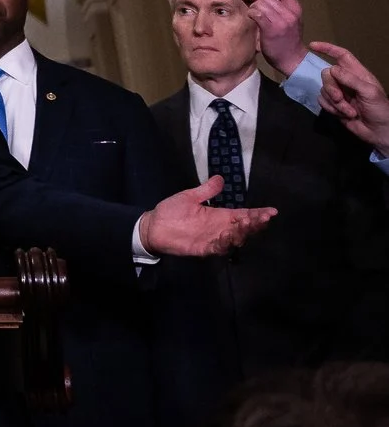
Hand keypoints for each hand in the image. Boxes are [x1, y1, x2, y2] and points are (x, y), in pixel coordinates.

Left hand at [139, 174, 275, 256]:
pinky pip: (218, 248)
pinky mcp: (203, 248)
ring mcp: (213, 239)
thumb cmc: (172, 211)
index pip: (244, 214)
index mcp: (220, 215)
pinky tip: (229, 236)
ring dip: (243, 232)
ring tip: (249, 224)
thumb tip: (220, 178)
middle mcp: (221, 228)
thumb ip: (206, 190)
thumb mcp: (189, 197)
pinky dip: (224, 243)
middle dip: (255, 223)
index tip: (272, 211)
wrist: (153, 225)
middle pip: (244, 227)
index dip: (258, 214)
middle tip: (263, 218)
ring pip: (234, 238)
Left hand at [241, 0, 306, 76]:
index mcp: (295, 8)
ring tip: (245, 8)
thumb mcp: (288, 20)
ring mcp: (282, 21)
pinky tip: (249, 16)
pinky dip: (250, 12)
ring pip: (260, 3)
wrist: (293, 59)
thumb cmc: (287, 40)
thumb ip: (278, 8)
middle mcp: (290, 12)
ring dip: (249, 4)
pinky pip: (256, 13)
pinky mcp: (272, 29)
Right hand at [312, 41, 388, 149]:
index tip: (313, 46)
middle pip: (327, 74)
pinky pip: (322, 100)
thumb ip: (351, 79)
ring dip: (335, 103)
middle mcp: (346, 81)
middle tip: (340, 98)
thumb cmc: (380, 110)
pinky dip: (331, 108)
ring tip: (349, 111)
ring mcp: (339, 93)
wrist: (379, 132)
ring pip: (323, 89)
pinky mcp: (333, 105)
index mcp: (358, 74)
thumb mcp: (369, 92)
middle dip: (331, 87)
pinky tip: (343, 115)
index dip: (328, 49)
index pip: (342, 56)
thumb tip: (331, 69)